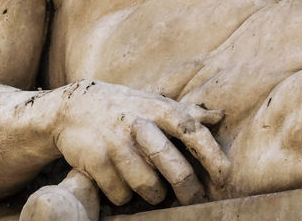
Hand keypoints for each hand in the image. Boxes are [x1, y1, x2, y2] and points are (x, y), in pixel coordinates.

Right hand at [55, 82, 228, 206]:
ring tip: (151, 187)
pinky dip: (124, 196)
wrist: (76, 107)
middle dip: (188, 190)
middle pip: (174, 168)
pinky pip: (120, 194)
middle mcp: (140, 124)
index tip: (225, 177)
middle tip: (193, 199)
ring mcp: (116, 143)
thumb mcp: (156, 103)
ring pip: (148, 187)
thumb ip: (188, 113)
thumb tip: (221, 117)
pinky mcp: (95, 161)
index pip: (194, 132)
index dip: (212, 156)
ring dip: (153, 194)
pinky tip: (121, 183)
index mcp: (161, 109)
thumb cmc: (127, 108)